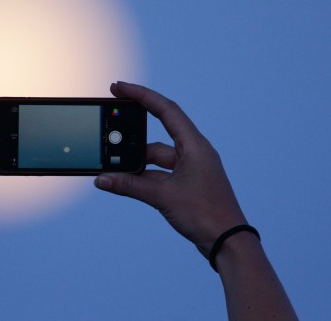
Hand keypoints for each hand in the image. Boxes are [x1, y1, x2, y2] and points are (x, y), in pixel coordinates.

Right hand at [95, 81, 247, 257]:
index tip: (120, 88)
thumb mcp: (163, 196)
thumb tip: (102, 179)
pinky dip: (141, 177)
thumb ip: (130, 186)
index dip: (142, 95)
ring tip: (112, 164)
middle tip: (110, 127)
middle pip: (156, 134)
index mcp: (194, 146)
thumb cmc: (206, 214)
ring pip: (155, 158)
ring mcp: (189, 170)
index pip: (166, 110)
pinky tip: (124, 181)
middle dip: (131, 134)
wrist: (228, 242)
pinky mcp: (185, 185)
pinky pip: (158, 174)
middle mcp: (192, 153)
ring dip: (134, 162)